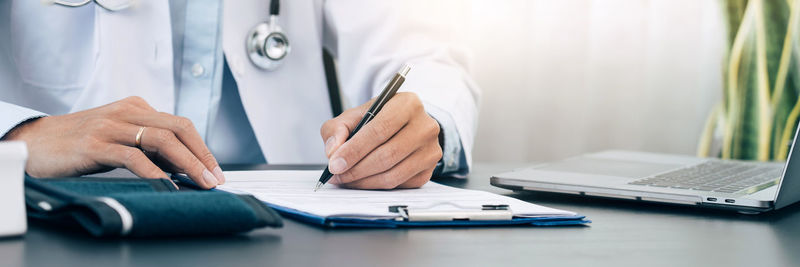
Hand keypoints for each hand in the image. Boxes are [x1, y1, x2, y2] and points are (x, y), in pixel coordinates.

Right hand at [3, 96, 224, 188]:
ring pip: (161, 140)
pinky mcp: (95, 144)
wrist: (36, 142)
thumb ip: (148, 145)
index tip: (214, 170)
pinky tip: (166, 185)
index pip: (180, 125)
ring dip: (187, 163)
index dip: (201, 148)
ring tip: (200, 182)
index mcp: (136, 107)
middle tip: (215, 178)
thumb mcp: (120, 138)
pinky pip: (132, 156)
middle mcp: (127, 112)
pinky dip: (154, 172)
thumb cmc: (80, 144)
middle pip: (177, 129)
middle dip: (202, 155)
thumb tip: (183, 166)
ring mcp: (110, 126)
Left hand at [320, 92, 441, 188]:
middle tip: (337, 175)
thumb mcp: (354, 116)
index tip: (334, 164)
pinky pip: (400, 185)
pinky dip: (377, 187)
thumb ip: (337, 129)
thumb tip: (333, 152)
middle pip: (387, 155)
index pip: (380, 130)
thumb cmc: (377, 120)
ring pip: (393, 175)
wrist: (402, 127)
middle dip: (357, 169)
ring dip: (365, 181)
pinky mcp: (429, 170)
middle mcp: (426, 126)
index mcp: (408, 104)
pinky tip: (363, 181)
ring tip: (346, 179)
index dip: (355, 150)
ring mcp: (431, 150)